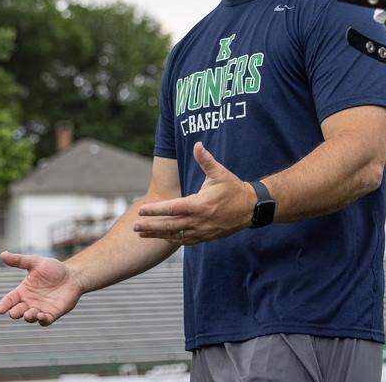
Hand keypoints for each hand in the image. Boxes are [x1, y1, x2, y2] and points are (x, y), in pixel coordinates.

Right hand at [0, 251, 82, 325]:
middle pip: (17, 311)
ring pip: (30, 318)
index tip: (0, 310)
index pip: (9, 300)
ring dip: (28, 317)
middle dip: (15, 313)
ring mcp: (40, 309)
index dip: (4, 305)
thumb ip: (19, 260)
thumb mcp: (35, 262)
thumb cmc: (53, 269)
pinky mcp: (52, 314)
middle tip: (14, 312)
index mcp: (23, 291)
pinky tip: (41, 316)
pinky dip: (42, 320)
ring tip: (29, 314)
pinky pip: (45, 321)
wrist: (73, 275)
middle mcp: (29, 302)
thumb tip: (2, 254)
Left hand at [134, 141, 255, 244]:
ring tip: (142, 234)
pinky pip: (186, 241)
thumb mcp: (220, 173)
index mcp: (199, 204)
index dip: (156, 210)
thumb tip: (197, 145)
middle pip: (170, 225)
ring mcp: (202, 231)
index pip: (172, 208)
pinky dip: (172, 239)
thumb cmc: (233, 189)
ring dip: (158, 235)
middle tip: (134, 226)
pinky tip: (162, 238)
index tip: (141, 210)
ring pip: (176, 235)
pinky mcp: (206, 237)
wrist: (251, 208)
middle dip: (151, 226)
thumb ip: (206, 160)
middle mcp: (199, 220)